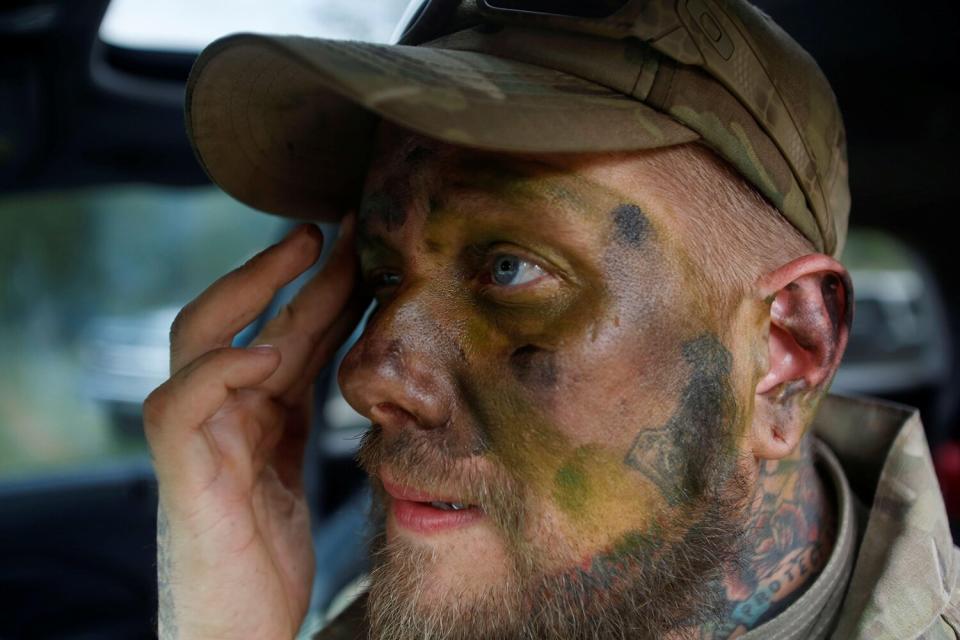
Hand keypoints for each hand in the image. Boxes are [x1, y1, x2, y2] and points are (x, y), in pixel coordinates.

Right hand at [144, 218, 365, 639]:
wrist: (236, 635)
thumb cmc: (269, 562)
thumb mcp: (302, 473)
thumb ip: (310, 419)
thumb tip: (367, 371)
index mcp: (256, 415)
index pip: (284, 332)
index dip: (319, 287)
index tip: (363, 247)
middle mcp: (222, 415)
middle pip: (242, 318)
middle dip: (286, 268)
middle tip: (335, 223)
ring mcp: (197, 440)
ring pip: (200, 340)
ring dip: (250, 289)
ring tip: (302, 250)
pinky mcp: (182, 477)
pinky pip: (181, 406)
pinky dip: (219, 372)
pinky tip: (265, 353)